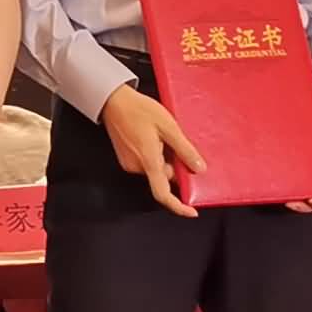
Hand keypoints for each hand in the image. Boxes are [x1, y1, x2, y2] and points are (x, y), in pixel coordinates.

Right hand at [99, 85, 204, 218]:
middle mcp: (137, 167)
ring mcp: (129, 163)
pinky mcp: (126, 158)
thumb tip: (198, 168)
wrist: (113, 100)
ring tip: (164, 136)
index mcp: (148, 160)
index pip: (163, 194)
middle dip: (175, 167)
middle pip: (163, 178)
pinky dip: (155, 156)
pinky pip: (146, 163)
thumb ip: (184, 149)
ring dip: (165, 159)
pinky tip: (155, 137)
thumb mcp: (169, 126)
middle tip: (179, 145)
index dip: (178, 206)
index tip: (192, 211)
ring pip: (155, 169)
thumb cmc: (139, 109)